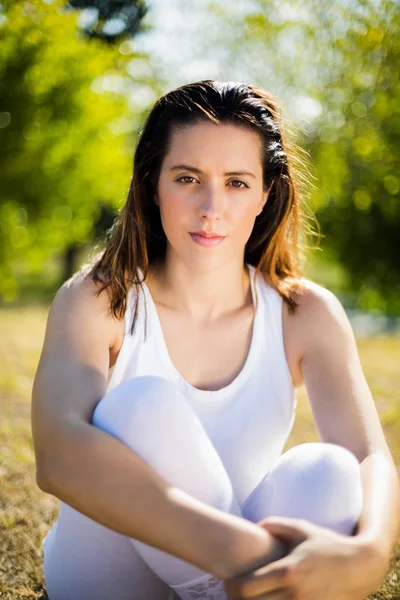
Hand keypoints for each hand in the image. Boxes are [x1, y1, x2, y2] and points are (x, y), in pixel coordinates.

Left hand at [223, 516, 387, 598]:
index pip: (247, 588)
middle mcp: (294, 595)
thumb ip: (275, 524)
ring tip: (253, 596)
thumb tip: (254, 525)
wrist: (359, 568)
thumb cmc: (327, 545)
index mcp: (288, 571)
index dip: (232, 586)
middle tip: (236, 591)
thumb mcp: (302, 528)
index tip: (228, 581)